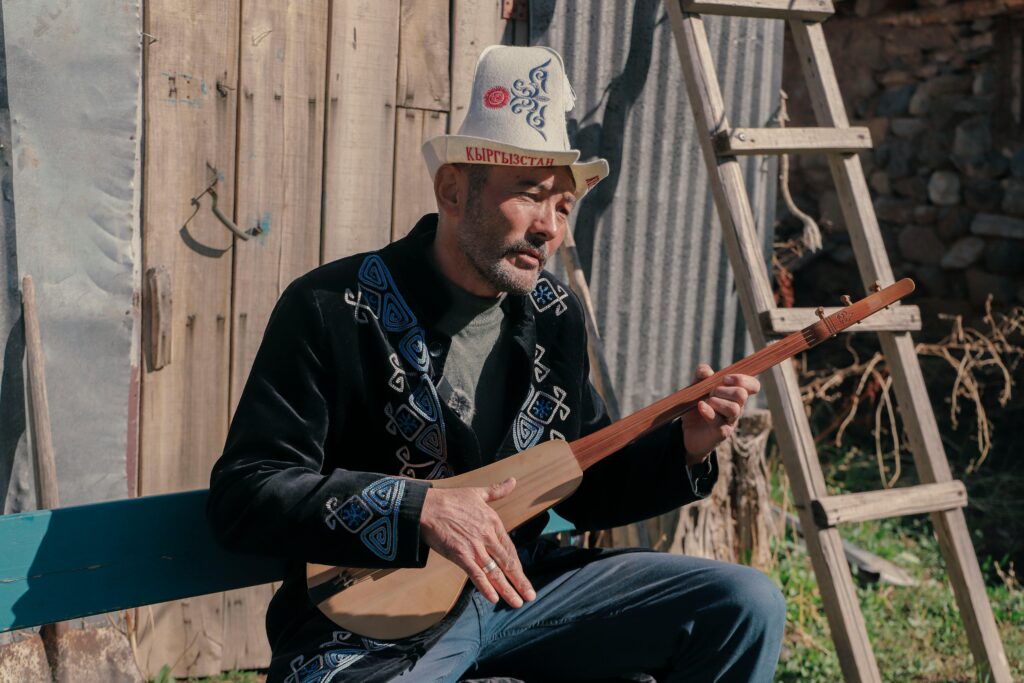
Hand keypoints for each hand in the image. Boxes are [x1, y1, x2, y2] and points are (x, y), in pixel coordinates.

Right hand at [419, 477, 535, 607]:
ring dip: (507, 589)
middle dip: (519, 581)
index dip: (517, 565)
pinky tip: (494, 598)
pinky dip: (485, 587)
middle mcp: (487, 536)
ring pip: (494, 572)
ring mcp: (474, 546)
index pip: (509, 549)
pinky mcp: (460, 555)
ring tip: (517, 602)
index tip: (523, 577)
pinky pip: (476, 574)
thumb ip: (497, 491)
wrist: (426, 506)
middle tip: (530, 596)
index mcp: (493, 523)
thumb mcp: (478, 493)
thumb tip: (513, 481)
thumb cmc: (450, 499)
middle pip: (507, 563)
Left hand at [681, 363, 760, 462]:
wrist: (687, 431)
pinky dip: (708, 411)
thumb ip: (701, 377)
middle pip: (741, 395)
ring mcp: (730, 422)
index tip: (725, 379)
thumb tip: (707, 371)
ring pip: (733, 409)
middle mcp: (737, 408)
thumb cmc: (697, 407)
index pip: (753, 385)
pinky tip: (701, 406)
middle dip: (722, 390)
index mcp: (735, 395)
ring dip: (716, 402)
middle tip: (710, 394)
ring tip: (705, 403)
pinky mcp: (721, 433)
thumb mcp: (696, 388)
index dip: (742, 379)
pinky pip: (719, 421)